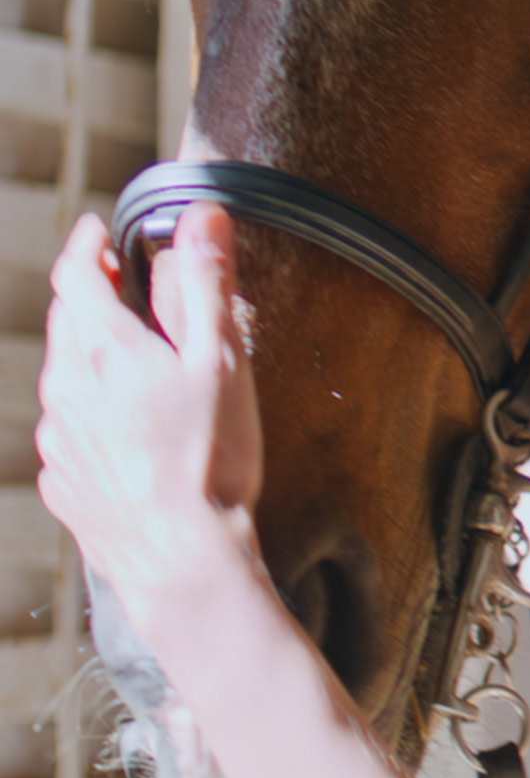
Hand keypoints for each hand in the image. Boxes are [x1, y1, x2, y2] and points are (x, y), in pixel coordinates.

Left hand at [37, 203, 265, 647]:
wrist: (184, 564)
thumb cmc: (210, 461)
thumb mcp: (221, 360)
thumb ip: (207, 281)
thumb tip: (202, 213)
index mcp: (103, 348)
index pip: (76, 272)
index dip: (89, 244)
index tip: (102, 231)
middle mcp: (66, 389)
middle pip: (66, 322)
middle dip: (89, 294)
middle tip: (119, 282)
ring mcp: (59, 440)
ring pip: (64, 377)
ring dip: (89, 356)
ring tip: (131, 360)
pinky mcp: (62, 484)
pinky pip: (69, 430)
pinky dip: (90, 412)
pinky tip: (126, 430)